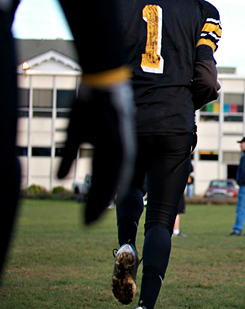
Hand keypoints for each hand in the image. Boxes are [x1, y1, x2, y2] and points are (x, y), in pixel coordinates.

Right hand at [58, 81, 135, 223]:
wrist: (102, 84)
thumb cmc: (89, 107)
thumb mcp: (76, 135)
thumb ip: (71, 157)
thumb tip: (60, 177)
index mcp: (110, 152)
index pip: (102, 180)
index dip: (96, 199)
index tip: (89, 216)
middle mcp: (118, 152)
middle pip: (107, 185)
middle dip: (97, 205)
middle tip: (88, 224)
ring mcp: (120, 147)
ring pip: (111, 180)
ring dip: (101, 199)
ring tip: (93, 216)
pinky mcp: (117, 141)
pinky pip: (115, 166)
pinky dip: (111, 182)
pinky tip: (107, 195)